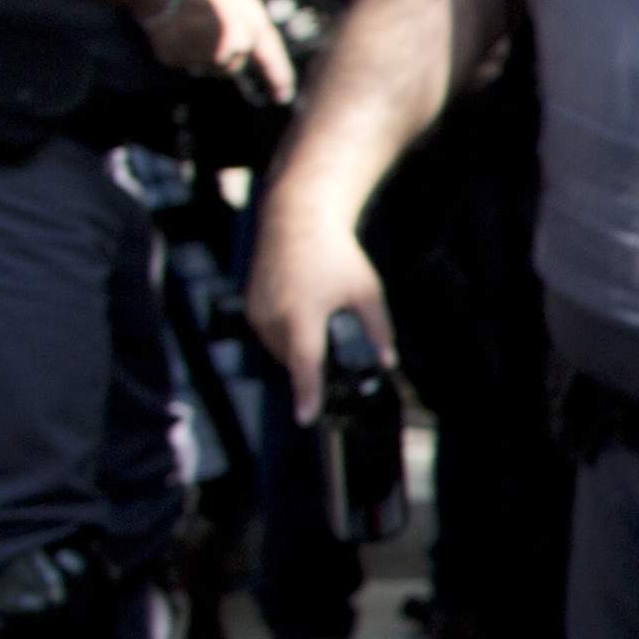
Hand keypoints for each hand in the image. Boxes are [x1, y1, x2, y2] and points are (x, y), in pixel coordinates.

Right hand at [139, 0, 294, 101]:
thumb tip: (249, 42)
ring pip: (209, 65)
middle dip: (224, 54)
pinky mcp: (179, 59)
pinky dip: (179, 49)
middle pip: (234, 63)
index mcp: (251, 23)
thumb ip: (248, 18)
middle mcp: (235, 43)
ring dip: (202, 53)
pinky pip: (184, 61)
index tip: (283, 95)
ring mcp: (206, 53)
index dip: (279, 77)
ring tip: (188, 22)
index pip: (270, 57)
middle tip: (203, 28)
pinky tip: (172, 27)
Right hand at [247, 201, 392, 412]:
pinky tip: (304, 316)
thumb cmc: (335, 255)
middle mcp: (274, 315)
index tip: (306, 418)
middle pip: (295, 360)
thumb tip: (388, 362)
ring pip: (280, 352)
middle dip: (315, 362)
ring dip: (299, 350)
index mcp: (303, 313)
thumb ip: (379, 330)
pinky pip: (269, 337)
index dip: (307, 393)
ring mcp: (258, 311)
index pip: (305, 363)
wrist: (296, 220)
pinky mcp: (250, 307)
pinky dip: (287, 337)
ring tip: (319, 315)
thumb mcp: (367, 292)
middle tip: (336, 334)